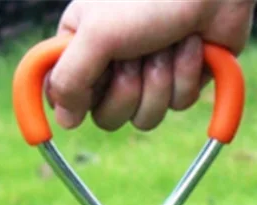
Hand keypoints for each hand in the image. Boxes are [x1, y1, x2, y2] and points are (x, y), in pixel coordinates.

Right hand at [47, 0, 254, 132]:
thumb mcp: (97, 33)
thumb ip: (71, 77)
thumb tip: (64, 120)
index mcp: (81, 44)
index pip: (66, 94)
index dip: (79, 97)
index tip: (91, 87)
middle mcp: (112, 63)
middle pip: (109, 116)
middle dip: (129, 89)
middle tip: (137, 54)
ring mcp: (148, 75)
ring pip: (147, 116)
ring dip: (161, 81)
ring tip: (167, 44)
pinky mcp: (182, 81)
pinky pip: (179, 103)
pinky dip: (187, 75)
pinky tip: (192, 45)